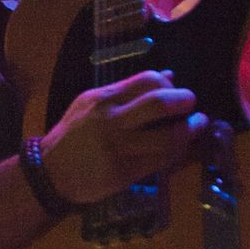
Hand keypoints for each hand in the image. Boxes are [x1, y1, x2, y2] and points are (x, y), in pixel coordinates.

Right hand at [41, 69, 205, 205]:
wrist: (51, 173)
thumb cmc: (74, 135)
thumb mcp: (91, 104)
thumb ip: (127, 90)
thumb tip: (167, 76)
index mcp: (103, 99)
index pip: (146, 80)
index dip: (167, 83)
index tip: (174, 89)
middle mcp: (112, 121)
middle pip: (159, 104)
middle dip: (184, 100)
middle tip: (192, 103)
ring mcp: (120, 149)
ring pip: (167, 137)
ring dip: (190, 129)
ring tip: (198, 124)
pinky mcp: (126, 173)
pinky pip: (161, 160)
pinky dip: (178, 151)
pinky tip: (182, 146)